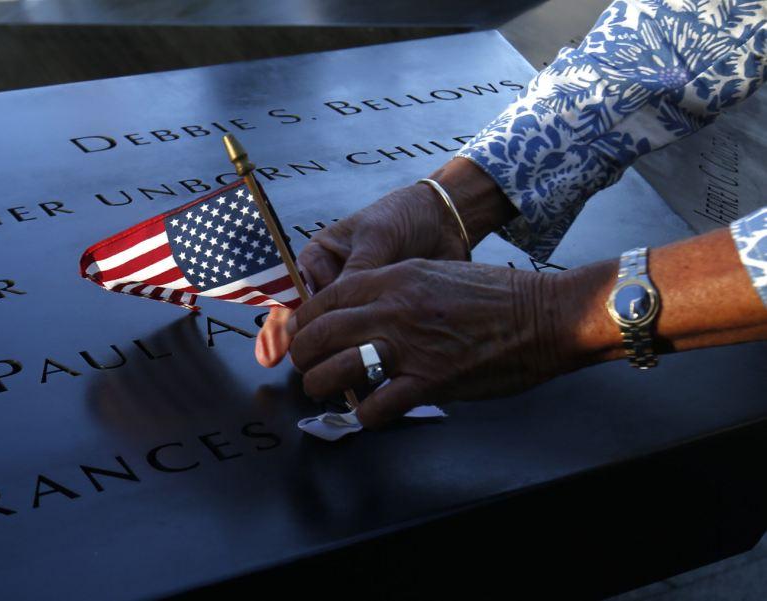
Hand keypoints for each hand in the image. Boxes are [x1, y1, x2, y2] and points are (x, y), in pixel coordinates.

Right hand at [255, 158, 516, 367]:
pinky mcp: (378, 316)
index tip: (296, 346)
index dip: (295, 324)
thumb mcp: (376, 239)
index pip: (298, 295)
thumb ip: (356, 273)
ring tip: (343, 372)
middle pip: (314, 322)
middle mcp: (331, 283)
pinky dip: (366, 353)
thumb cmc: (403, 218)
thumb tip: (335, 313)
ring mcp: (355, 303)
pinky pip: (365, 339)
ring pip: (339, 335)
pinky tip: (369, 368)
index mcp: (319, 259)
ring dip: (341, 353)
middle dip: (317, 345)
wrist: (445, 222)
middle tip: (319, 366)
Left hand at [285, 259, 574, 427]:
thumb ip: (393, 288)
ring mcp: (410, 346)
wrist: (544, 315)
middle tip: (305, 367)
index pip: (325, 299)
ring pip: (336, 370)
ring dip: (322, 386)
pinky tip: (367, 413)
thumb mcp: (434, 273)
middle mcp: (393, 309)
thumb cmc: (495, 295)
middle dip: (302, 355)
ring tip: (325, 392)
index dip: (304, 321)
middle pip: (320, 334)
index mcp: (394, 278)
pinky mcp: (430, 380)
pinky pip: (377, 406)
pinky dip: (364, 415)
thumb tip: (360, 310)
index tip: (301, 336)